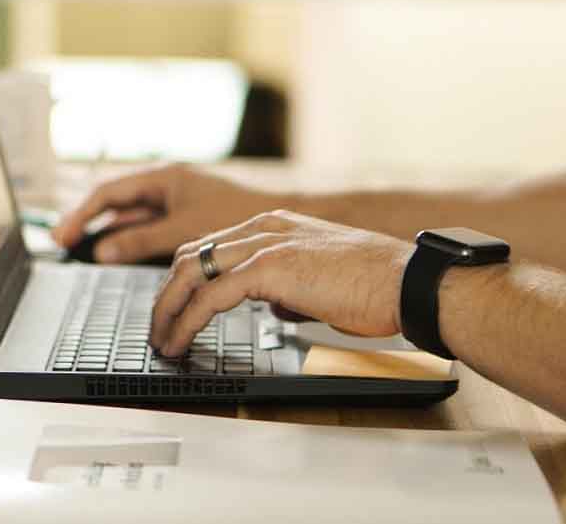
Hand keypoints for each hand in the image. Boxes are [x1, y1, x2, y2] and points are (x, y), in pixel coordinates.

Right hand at [52, 164, 270, 263]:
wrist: (278, 220)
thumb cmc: (239, 216)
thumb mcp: (183, 231)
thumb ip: (141, 241)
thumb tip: (103, 251)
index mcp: (164, 177)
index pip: (109, 192)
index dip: (82, 214)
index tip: (63, 235)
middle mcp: (166, 186)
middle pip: (116, 202)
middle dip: (88, 220)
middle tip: (62, 242)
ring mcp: (175, 201)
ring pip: (131, 216)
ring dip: (107, 230)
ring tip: (81, 248)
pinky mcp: (184, 217)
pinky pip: (147, 226)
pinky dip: (130, 238)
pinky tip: (117, 252)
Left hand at [149, 210, 412, 356]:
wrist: (408, 282)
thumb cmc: (376, 285)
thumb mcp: (320, 280)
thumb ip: (290, 286)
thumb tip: (275, 305)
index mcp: (274, 224)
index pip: (209, 246)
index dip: (184, 279)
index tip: (173, 308)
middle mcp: (263, 227)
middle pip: (189, 254)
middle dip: (166, 294)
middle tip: (157, 327)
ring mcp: (264, 244)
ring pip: (190, 271)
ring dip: (168, 309)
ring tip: (161, 340)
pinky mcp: (270, 269)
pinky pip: (211, 295)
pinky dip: (188, 320)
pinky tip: (180, 340)